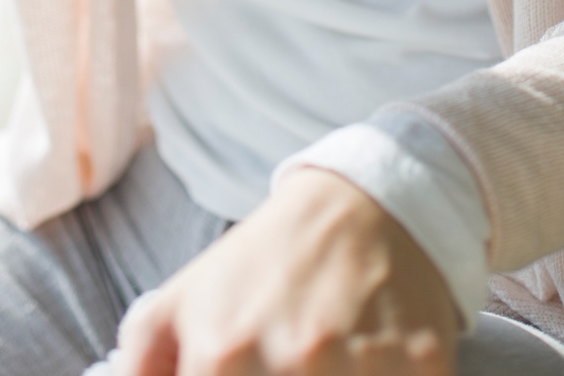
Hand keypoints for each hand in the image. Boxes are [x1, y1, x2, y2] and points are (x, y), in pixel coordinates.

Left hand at [114, 167, 457, 373]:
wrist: (361, 204)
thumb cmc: (262, 266)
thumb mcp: (178, 305)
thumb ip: (140, 368)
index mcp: (221, 358)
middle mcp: (295, 365)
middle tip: (286, 369)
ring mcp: (363, 367)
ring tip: (323, 367)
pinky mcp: (423, 365)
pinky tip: (367, 365)